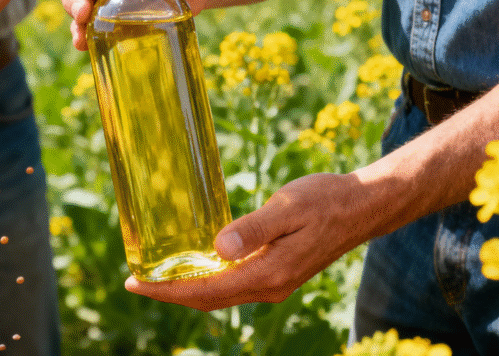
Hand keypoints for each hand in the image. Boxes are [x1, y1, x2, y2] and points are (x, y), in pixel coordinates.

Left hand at [125, 173, 367, 310]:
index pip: (206, 290)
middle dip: (169, 293)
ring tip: (157, 276)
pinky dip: (209, 281)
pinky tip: (196, 265)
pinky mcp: (278, 273)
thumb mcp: (288, 206)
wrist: (364, 206)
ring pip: (221, 295)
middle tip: (134, 280)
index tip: (135, 282)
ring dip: (187, 289)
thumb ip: (253, 228)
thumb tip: (217, 249)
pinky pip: (234, 285)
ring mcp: (275, 283)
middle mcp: (270, 286)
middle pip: (209, 299)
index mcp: (268, 273)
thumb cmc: (326, 199)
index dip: (167, 289)